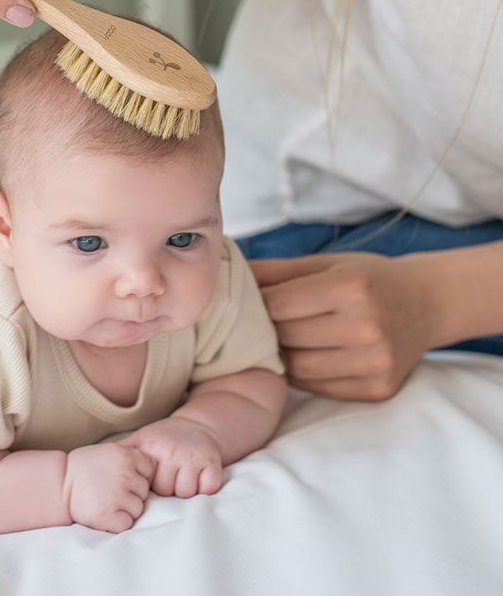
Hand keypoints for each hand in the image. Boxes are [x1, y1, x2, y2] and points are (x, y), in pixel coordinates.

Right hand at [64, 443, 154, 533]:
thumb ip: (129, 457)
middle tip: (111, 491)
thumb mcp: (108, 451)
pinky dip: (118, 522)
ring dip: (125, 509)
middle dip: (131, 494)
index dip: (137, 475)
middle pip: (144, 491)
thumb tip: (154, 467)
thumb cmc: (83, 467)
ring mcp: (117, 495)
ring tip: (106, 501)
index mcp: (125, 456)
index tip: (123, 478)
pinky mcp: (108, 515)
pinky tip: (105, 513)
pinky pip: (127, 524)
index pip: (149, 468)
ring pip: (137, 509)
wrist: (59, 483)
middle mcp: (124, 474)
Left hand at [119, 417, 222, 497]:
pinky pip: (208, 488)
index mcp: (152, 448)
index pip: (146, 483)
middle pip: (166, 491)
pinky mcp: (213, 461)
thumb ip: (122, 452)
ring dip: (186, 489)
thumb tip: (94, 462)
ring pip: (187, 493)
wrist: (197, 424)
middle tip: (171, 475)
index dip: (149, 483)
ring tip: (183, 476)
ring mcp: (194, 456)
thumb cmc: (164, 437)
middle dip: (168, 488)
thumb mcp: (141, 438)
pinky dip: (205, 487)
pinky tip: (200, 477)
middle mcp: (173, 451)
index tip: (154, 475)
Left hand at [251, 252, 438, 400]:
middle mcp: (367, 327)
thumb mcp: (324, 263)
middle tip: (262, 321)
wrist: (426, 303)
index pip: (278, 304)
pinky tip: (303, 356)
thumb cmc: (366, 278)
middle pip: (287, 337)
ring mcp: (376, 363)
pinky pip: (318, 387)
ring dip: (281, 355)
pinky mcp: (377, 389)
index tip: (252, 301)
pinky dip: (302, 374)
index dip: (258, 303)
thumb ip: (275, 272)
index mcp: (352, 287)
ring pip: (297, 368)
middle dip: (268, 329)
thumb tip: (228, 275)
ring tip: (281, 339)